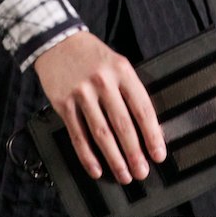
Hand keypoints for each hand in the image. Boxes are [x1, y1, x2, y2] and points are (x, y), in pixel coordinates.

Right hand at [33, 31, 166, 183]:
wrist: (57, 41)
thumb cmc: (92, 56)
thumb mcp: (117, 64)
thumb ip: (130, 91)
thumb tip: (148, 127)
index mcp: (122, 70)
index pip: (142, 108)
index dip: (152, 135)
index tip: (158, 154)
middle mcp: (103, 81)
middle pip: (122, 125)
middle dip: (134, 153)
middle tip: (141, 172)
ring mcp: (82, 93)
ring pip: (101, 134)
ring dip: (114, 159)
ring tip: (123, 175)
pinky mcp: (63, 103)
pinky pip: (78, 135)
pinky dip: (87, 156)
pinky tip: (96, 168)